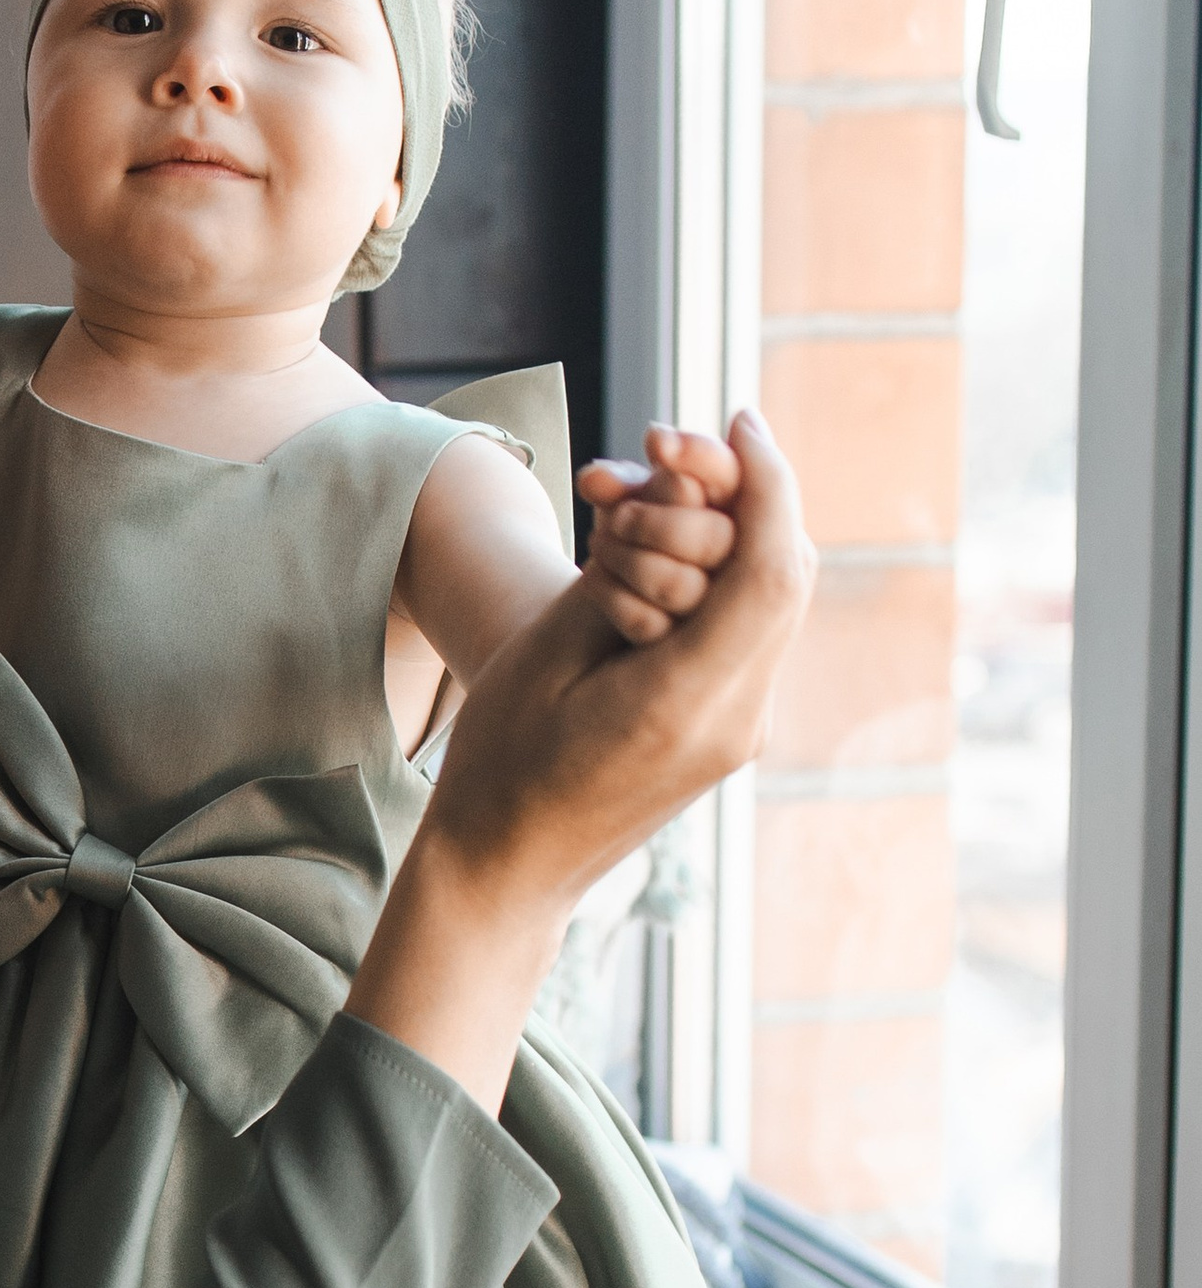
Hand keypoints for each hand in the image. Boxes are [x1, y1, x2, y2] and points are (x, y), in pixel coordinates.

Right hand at [348, 412, 812, 1108]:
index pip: (769, 568)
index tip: (737, 418)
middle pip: (784, 573)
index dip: (767, 479)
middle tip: (661, 455)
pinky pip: (742, 632)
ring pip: (770, 599)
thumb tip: (681, 500)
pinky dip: (711, 581)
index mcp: (687, 700)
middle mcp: (735, 717)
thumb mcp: (548, 649)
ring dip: (719, 537)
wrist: (506, 869)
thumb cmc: (502, 760)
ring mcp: (739, 730)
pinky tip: (650, 563)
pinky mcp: (726, 730)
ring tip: (629, 521)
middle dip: (737, 497)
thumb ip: (625, 571)